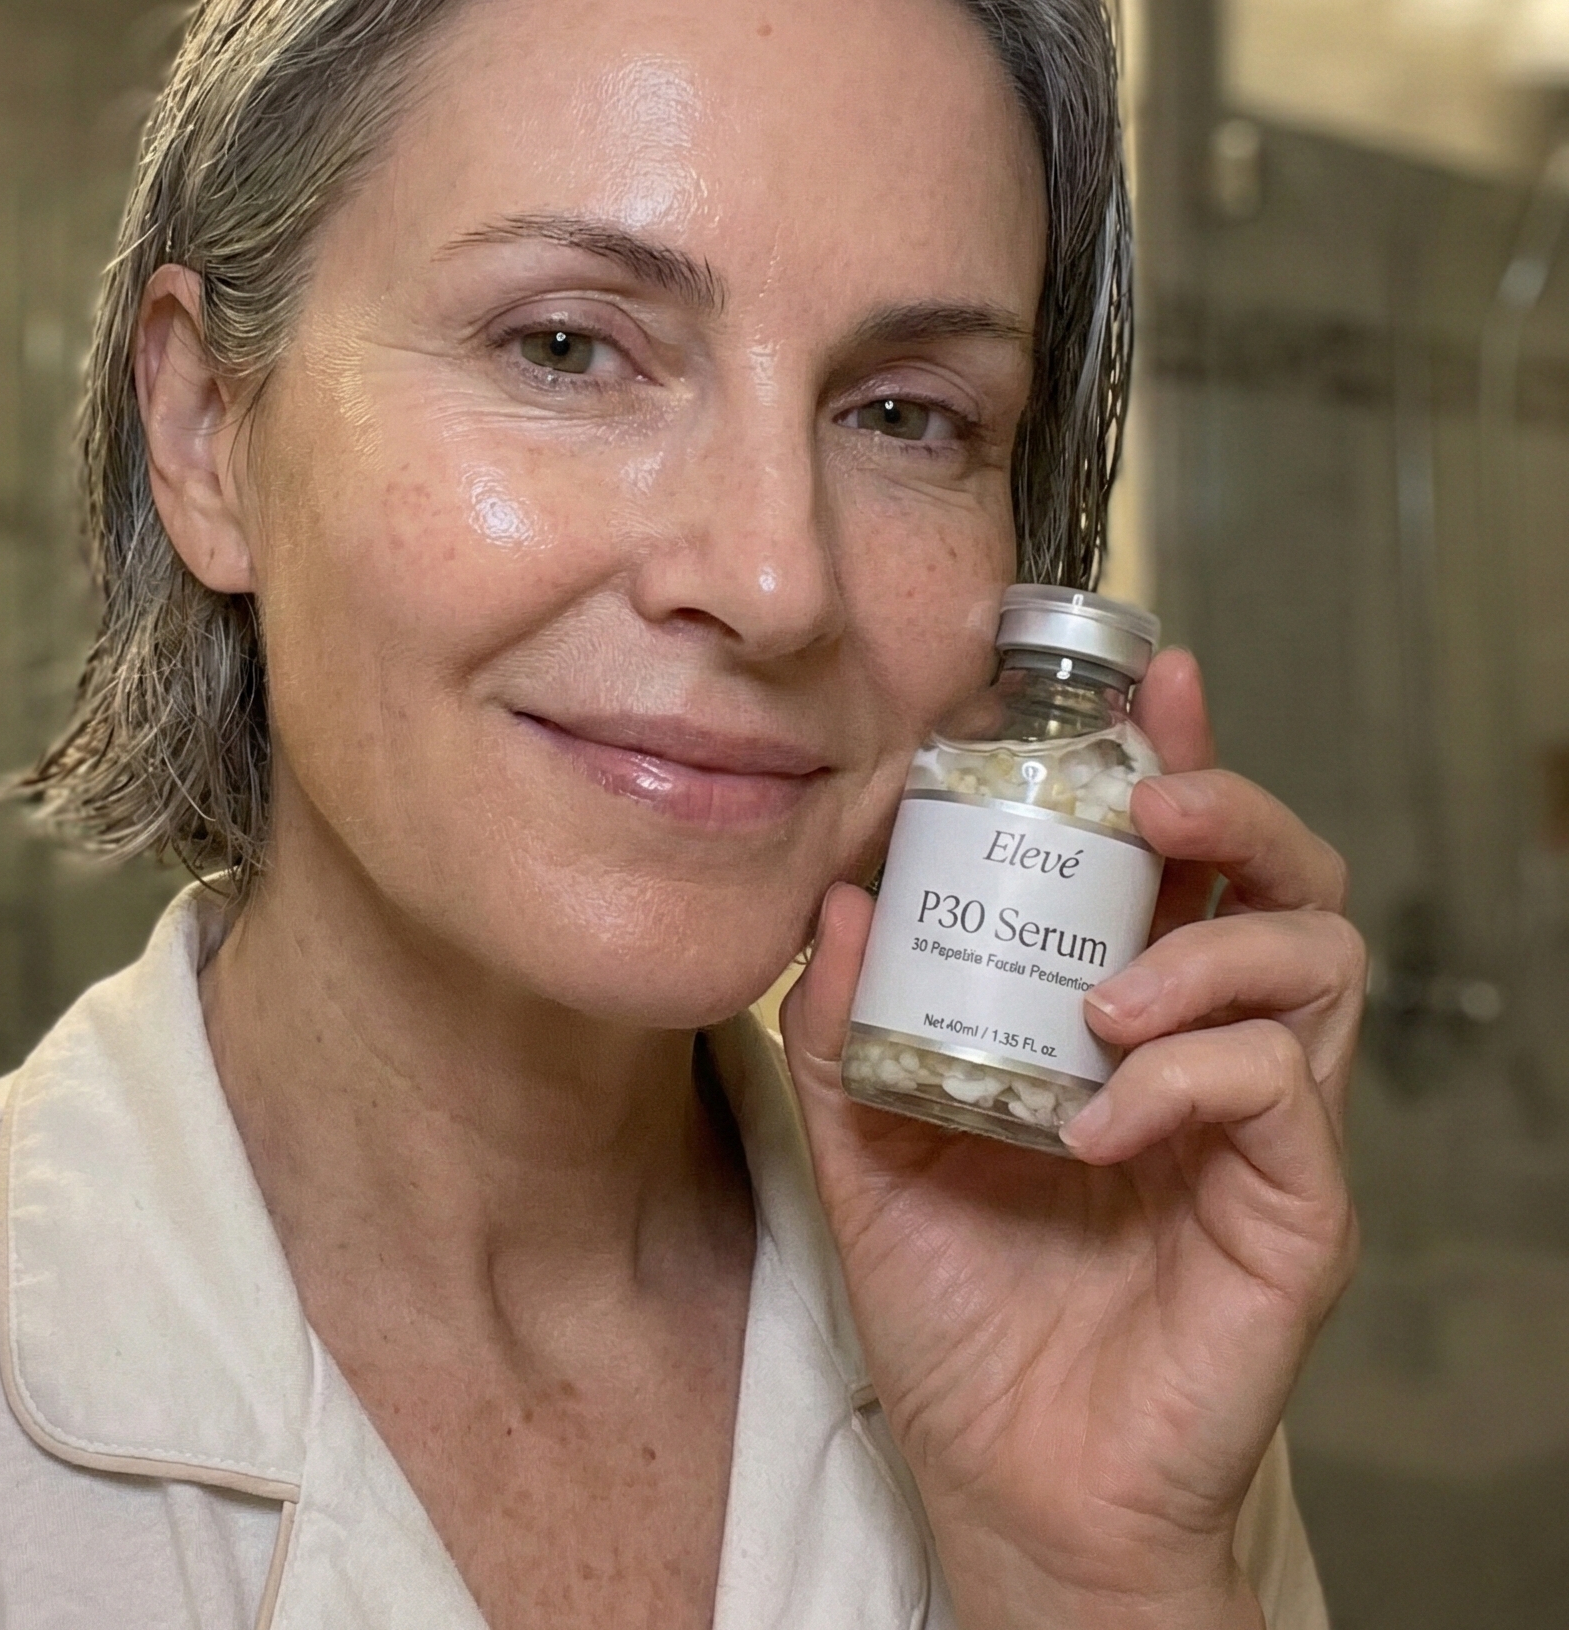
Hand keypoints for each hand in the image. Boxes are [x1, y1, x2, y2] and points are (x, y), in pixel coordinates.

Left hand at [780, 649, 1361, 1629]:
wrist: (1004, 1477)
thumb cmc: (957, 1305)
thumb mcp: (867, 1141)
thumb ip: (847, 1021)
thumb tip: (838, 890)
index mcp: (1123, 1011)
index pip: (1178, 859)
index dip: (1179, 754)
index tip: (1145, 676)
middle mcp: (1212, 1049)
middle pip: (1286, 878)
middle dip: (1231, 808)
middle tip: (1153, 800)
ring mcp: (1264, 1131)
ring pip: (1314, 963)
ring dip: (1205, 951)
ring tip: (1100, 1001)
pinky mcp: (1292, 1214)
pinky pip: (1282, 1096)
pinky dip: (1185, 1081)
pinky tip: (1094, 1120)